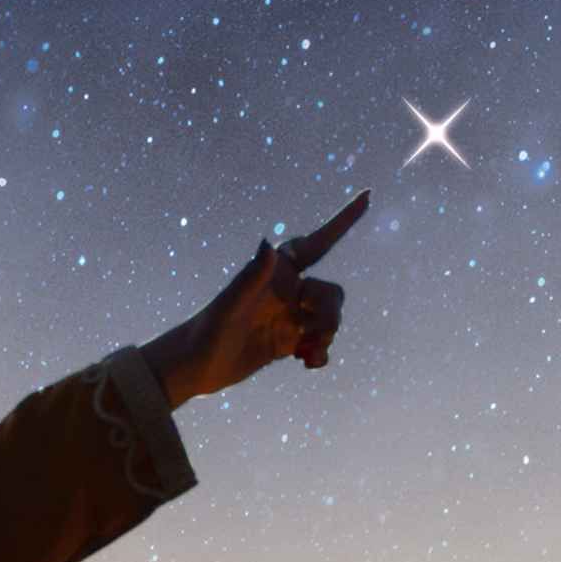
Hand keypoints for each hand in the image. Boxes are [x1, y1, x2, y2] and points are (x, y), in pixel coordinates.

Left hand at [181, 189, 369, 397]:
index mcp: (274, 272)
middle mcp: (285, 290)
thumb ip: (250, 277)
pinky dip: (321, 352)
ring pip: (330, 318)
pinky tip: (308, 363)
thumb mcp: (228, 306)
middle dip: (330, 313)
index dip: (342, 221)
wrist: (194, 366)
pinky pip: (320, 342)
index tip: (366, 195)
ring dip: (327, 335)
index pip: (316, 243)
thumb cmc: (205, 331)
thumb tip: (268, 243)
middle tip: (312, 332)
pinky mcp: (288, 340)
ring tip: (307, 353)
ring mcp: (289, 315)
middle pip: (329, 292)